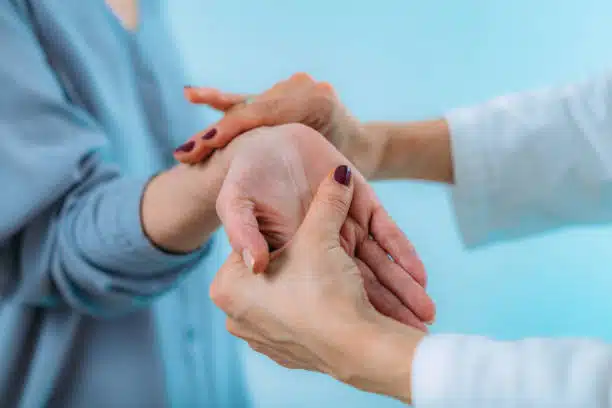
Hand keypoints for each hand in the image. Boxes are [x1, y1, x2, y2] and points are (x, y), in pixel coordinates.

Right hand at [174, 73, 383, 177]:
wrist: (361, 145)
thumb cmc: (353, 167)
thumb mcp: (338, 173)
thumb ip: (314, 174)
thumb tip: (279, 189)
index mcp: (317, 100)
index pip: (263, 114)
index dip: (231, 130)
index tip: (206, 145)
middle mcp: (300, 86)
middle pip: (247, 111)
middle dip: (216, 134)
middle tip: (186, 154)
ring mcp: (287, 87)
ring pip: (243, 108)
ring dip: (215, 128)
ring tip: (187, 150)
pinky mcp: (277, 96)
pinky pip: (246, 101)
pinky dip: (221, 101)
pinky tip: (193, 95)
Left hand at [211, 168, 425, 403]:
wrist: (359, 351)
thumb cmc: (325, 289)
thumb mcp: (321, 235)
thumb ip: (327, 201)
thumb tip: (337, 173)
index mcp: (228, 285)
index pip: (262, 245)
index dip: (293, 231)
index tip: (314, 225)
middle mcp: (236, 316)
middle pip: (283, 273)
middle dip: (313, 260)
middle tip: (327, 245)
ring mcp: (260, 340)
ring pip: (299, 299)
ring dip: (322, 288)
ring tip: (340, 279)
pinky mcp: (288, 357)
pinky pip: (308, 323)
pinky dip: (325, 311)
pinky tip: (343, 302)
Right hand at [214, 123, 433, 328]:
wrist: (266, 141)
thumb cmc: (248, 180)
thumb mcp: (239, 205)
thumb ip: (243, 230)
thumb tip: (256, 261)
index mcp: (289, 260)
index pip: (315, 292)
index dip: (343, 315)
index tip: (370, 339)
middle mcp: (320, 251)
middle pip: (352, 287)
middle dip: (385, 312)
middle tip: (413, 335)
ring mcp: (344, 230)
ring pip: (374, 267)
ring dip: (400, 290)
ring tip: (425, 315)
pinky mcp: (362, 206)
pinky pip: (384, 234)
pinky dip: (401, 252)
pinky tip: (419, 275)